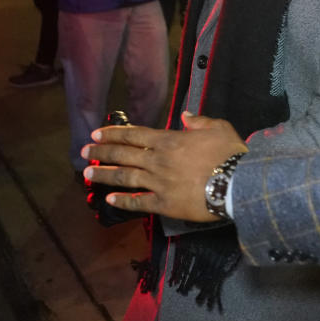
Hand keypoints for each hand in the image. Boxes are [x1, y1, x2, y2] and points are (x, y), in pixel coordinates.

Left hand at [82, 113, 247, 221]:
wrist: (236, 183)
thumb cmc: (229, 154)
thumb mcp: (219, 128)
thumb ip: (200, 121)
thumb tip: (185, 116)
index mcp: (169, 140)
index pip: (134, 135)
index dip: (114, 134)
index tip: (96, 134)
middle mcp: (157, 160)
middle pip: (123, 155)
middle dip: (102, 152)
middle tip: (84, 152)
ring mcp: (158, 183)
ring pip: (125, 177)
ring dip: (104, 175)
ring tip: (87, 174)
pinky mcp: (163, 204)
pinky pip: (138, 202)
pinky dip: (123, 201)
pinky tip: (109, 200)